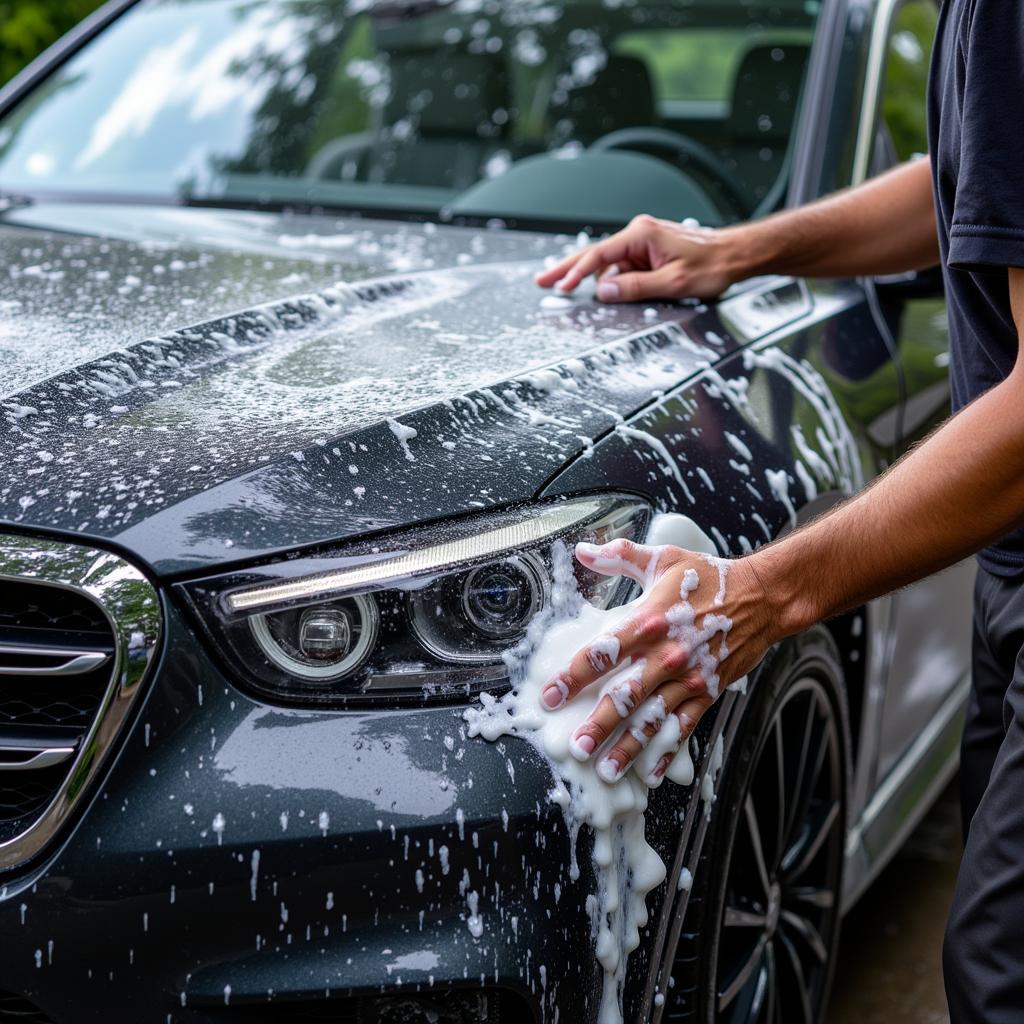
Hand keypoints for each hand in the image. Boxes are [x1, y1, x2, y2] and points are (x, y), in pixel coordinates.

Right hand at [534, 214, 746, 302]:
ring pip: (609, 265)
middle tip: (542, 281)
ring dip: (594, 280)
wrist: (736, 255)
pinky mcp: (648, 254)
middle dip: (568, 270)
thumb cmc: (712, 264)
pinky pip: (623, 269)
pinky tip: (606, 292)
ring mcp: (642, 244)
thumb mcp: (672, 282)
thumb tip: (603, 291)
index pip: (599, 256)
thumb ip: (635, 287)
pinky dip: (612, 280)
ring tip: (570, 291)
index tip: (561, 288)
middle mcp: (638, 234)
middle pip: (594, 255)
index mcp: (641, 235)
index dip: (576, 273)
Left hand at [540, 539, 778, 782]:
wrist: (763, 596)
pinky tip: (651, 773)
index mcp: (650, 619)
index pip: (604, 652)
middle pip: (627, 694)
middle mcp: (668, 653)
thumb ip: (618, 555)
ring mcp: (690, 676)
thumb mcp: (663, 558)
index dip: (574, 675)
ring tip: (605, 770)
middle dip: (599, 724)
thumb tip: (582, 549)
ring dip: (628, 746)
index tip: (551, 695)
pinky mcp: (708, 691)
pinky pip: (684, 726)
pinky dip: (667, 751)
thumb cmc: (709, 576)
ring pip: (654, 717)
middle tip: (576, 747)